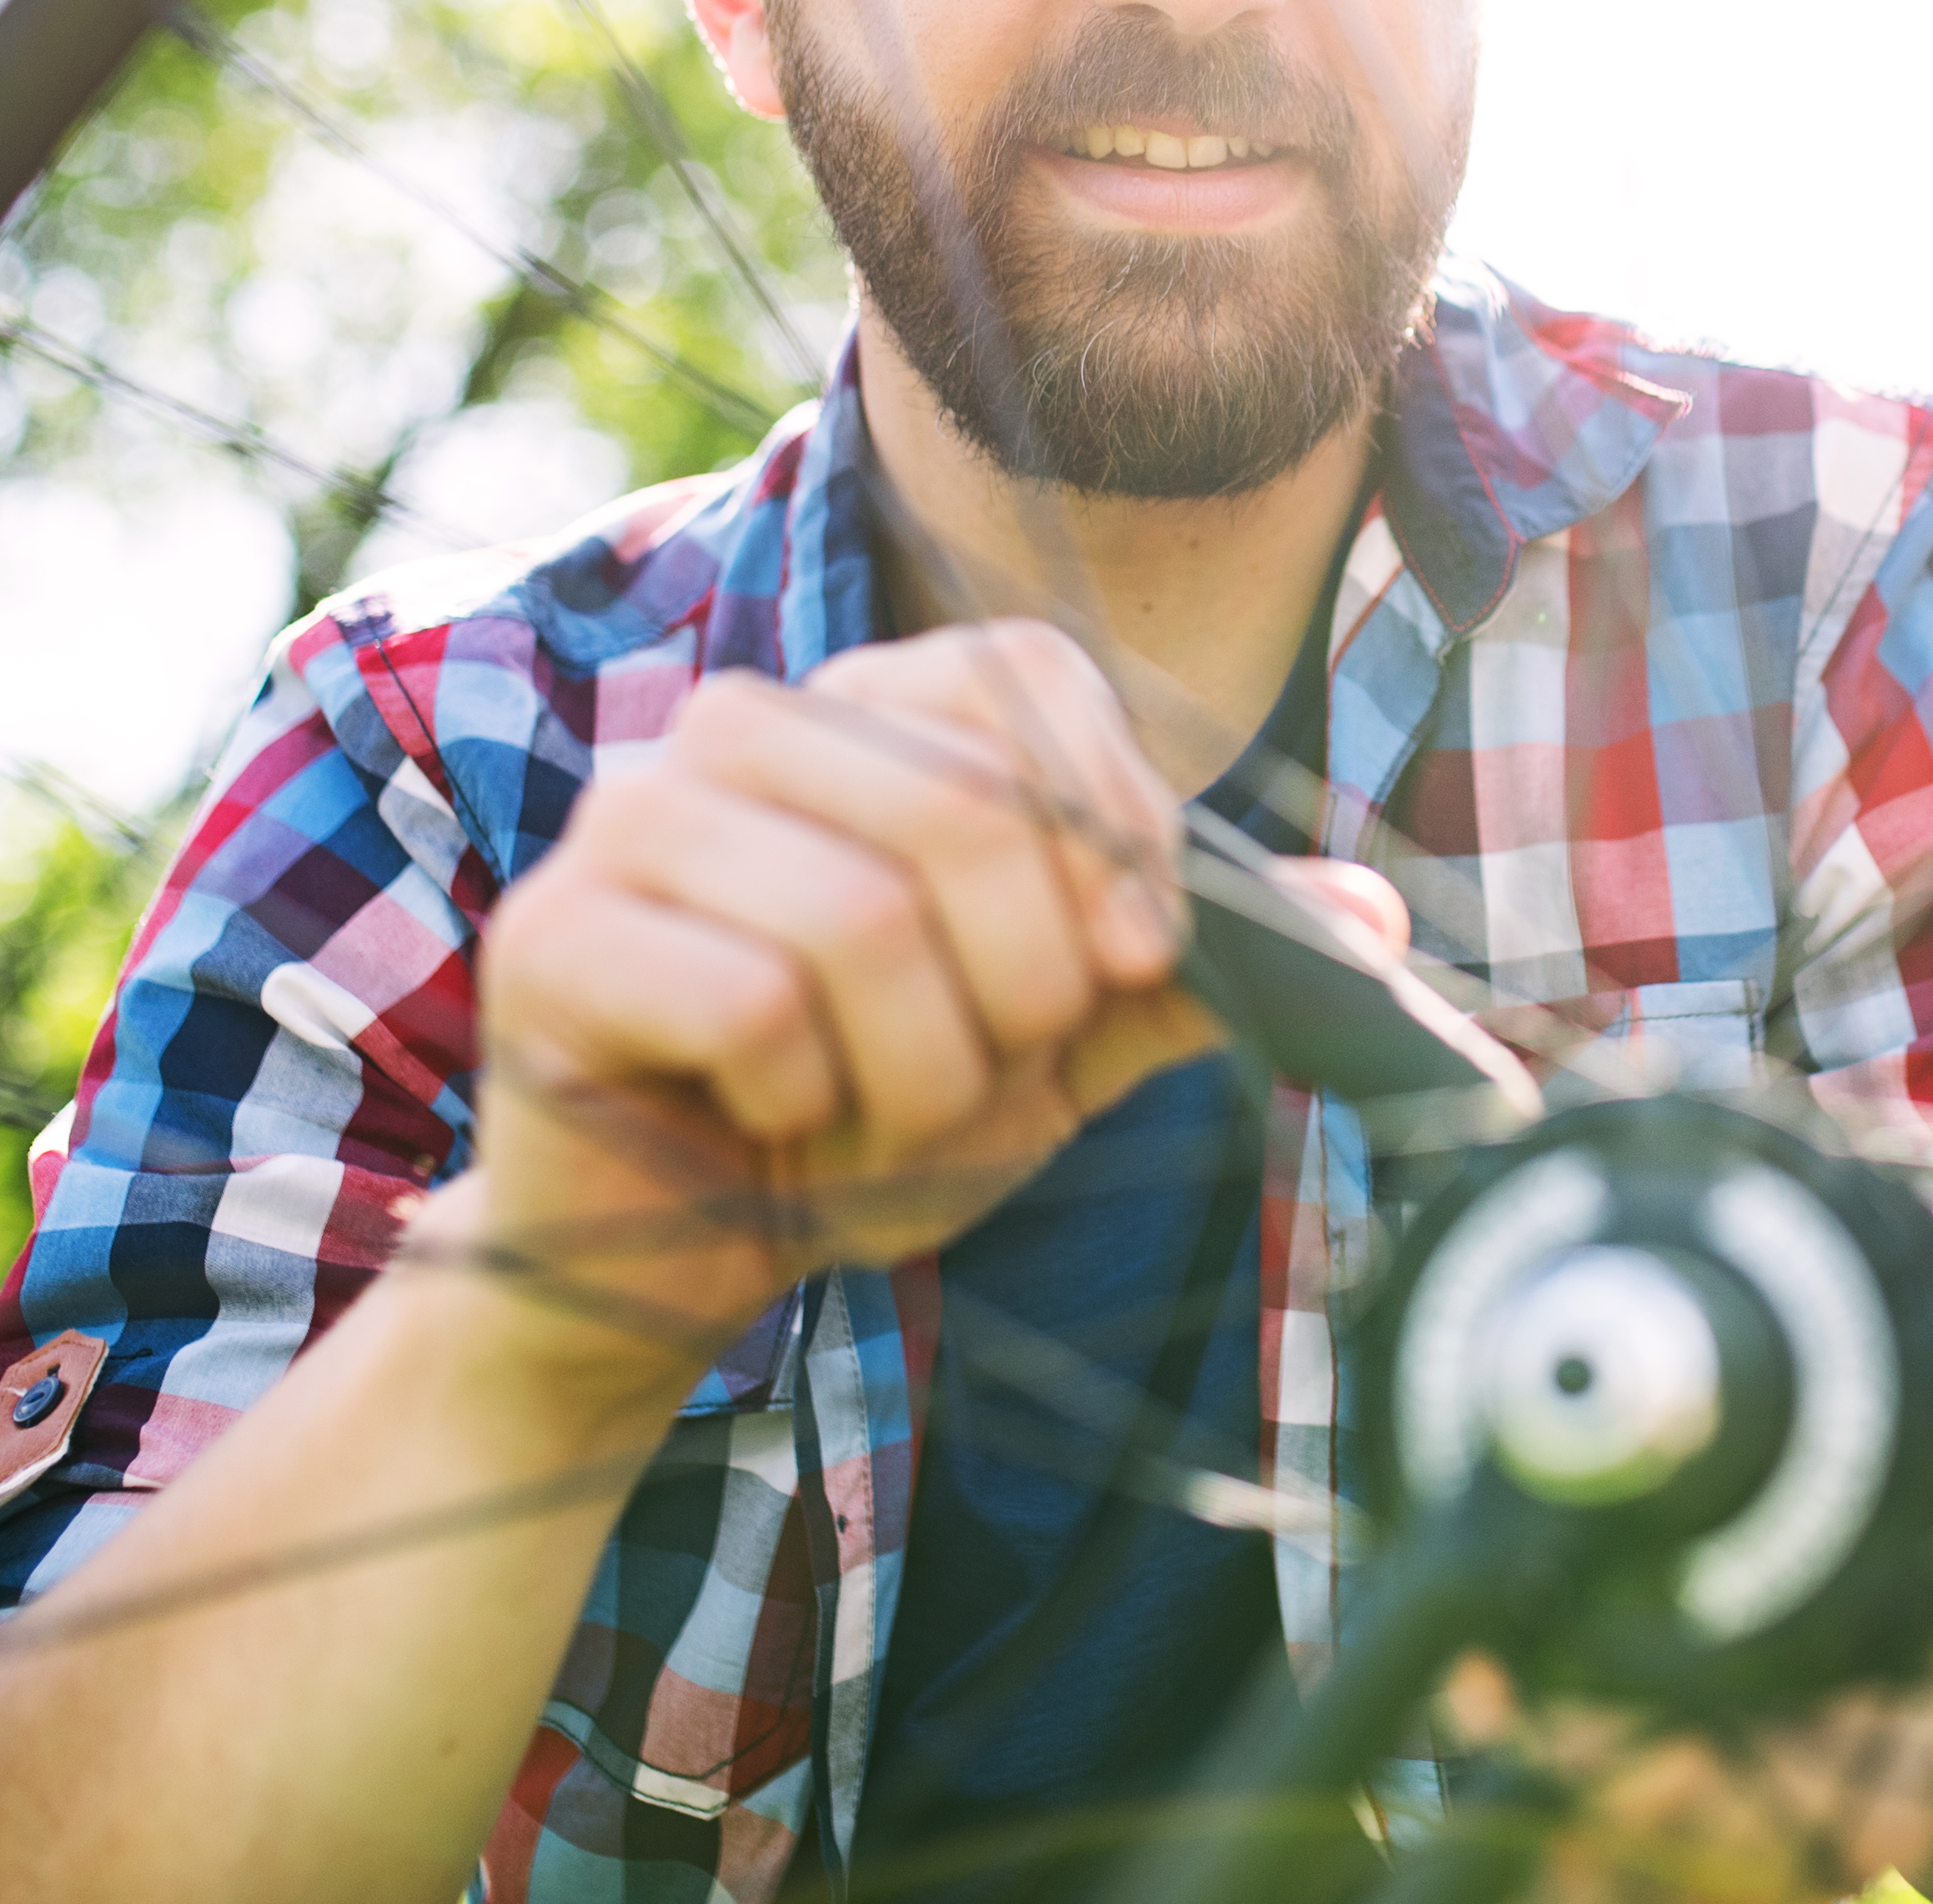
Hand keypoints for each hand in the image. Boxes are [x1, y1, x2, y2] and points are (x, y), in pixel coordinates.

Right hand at [440, 620, 1221, 1425]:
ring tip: (872, 1114)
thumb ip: (1195, 970)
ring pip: (862, 921)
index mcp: (876, 709)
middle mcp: (748, 723)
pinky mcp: (557, 932)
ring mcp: (635, 816)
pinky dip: (804, 1105)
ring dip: (913, 1074)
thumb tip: (1375, 919)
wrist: (691, 1253)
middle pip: (966, 811)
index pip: (1034, 680)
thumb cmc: (874, 1114)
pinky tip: (768, 1122)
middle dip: (1021, 994)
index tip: (1126, 964)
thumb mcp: (1061, 1043)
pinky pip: (753, 1004)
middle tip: (980, 1077)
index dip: (1117, 832)